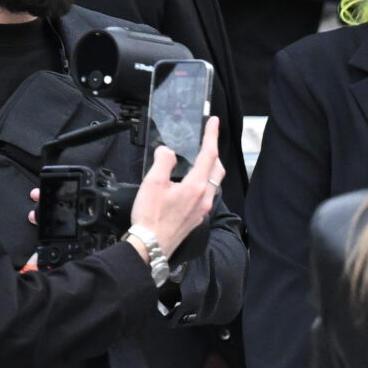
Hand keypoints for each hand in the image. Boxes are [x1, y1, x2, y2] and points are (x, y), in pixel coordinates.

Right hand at [128, 116, 223, 258]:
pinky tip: (191, 182)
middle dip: (213, 152)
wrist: (151, 245)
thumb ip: (163, 161)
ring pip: (213, 182)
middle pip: (216, 168)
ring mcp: (202, 208)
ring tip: (199, 157)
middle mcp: (204, 197)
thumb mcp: (152, 183)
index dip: (212, 136)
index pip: (209, 154)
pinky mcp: (197, 216)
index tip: (214, 122)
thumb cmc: (150, 217)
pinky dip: (203, 181)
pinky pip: (206, 193)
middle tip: (206, 139)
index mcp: (196, 186)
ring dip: (209, 167)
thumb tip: (168, 151)